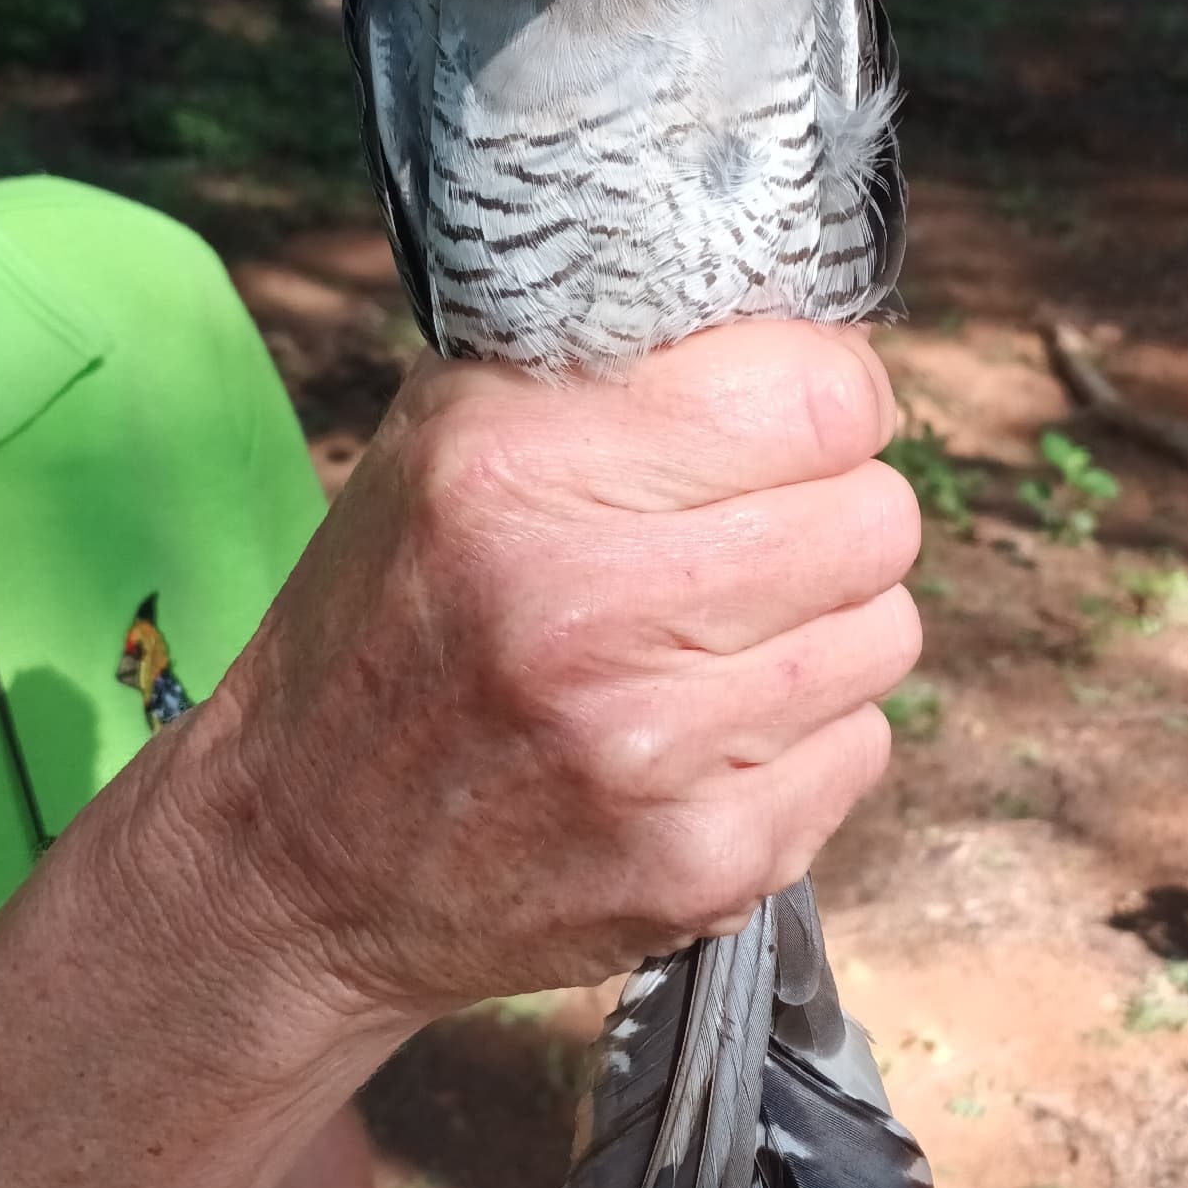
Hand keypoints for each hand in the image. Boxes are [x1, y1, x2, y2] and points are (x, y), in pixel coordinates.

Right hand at [206, 322, 920, 1021]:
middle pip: (879, 517)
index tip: (791, 418)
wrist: (301, 858)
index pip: (821, 396)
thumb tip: (813, 324)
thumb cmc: (393, 620)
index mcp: (517, 467)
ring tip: (713, 642)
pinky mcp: (702, 863)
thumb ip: (616, 360)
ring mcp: (650, 751)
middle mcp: (585, 606)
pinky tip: (703, 739)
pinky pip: (863, 749)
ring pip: (887, 633)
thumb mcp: (449, 437)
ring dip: (825, 627)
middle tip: (748, 537)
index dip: (830, 396)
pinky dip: (805, 738)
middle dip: (833, 513)